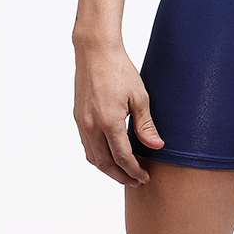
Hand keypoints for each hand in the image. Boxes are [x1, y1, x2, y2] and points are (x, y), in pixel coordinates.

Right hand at [74, 42, 163, 185]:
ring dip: (108, 169)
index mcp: (108, 122)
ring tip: (124, 173)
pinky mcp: (78, 118)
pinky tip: (109, 155)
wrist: (96, 52)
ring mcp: (82, 123)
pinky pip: (86, 146)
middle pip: (105, 163)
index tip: (145, 177)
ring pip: (93, 157)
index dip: (134, 170)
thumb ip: (146, 124)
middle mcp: (91, 126)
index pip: (122, 157)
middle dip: (121, 176)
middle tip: (136, 181)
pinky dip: (98, 156)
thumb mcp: (139, 96)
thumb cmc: (120, 70)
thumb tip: (156, 146)